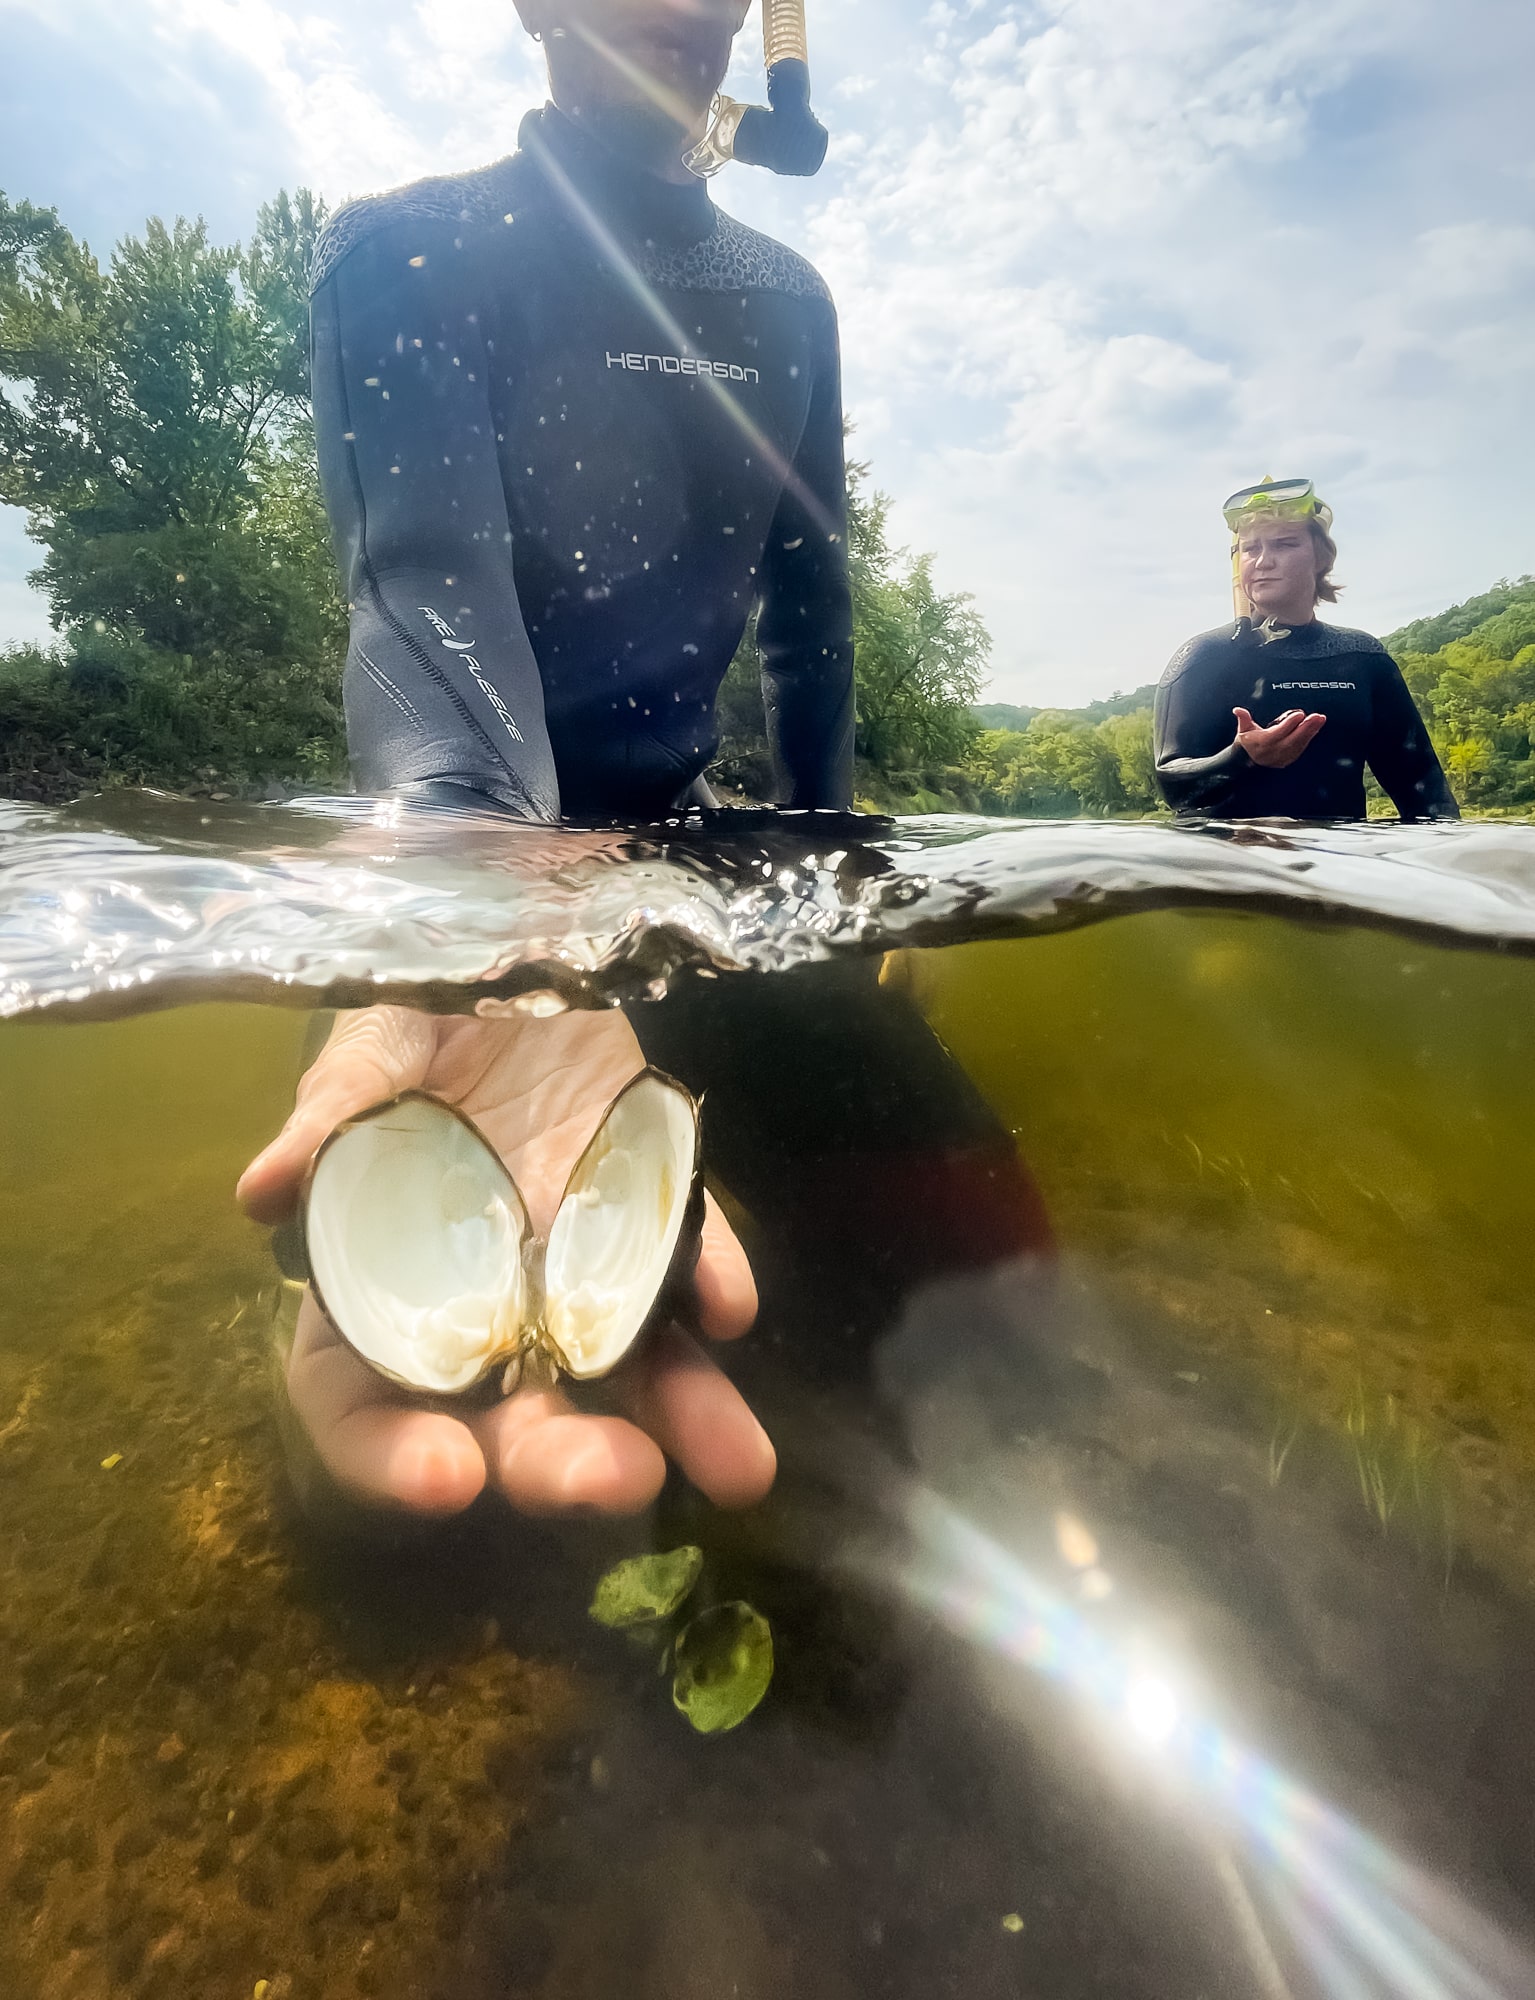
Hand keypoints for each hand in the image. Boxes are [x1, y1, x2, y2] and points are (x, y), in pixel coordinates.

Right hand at [238, 1006, 772, 1518]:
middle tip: (621, 1479)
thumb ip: (328, 1122)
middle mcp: (485, 1304)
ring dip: (682, 1413)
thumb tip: (262, 1190)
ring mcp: (577, 1268)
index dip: (392, 1455)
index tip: (447, 1479)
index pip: (363, 1402)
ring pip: (627, 1365)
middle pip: (513, 1412)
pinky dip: (712, 1285)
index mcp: (381, 1286)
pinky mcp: (651, 1217)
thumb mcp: (364, 1054)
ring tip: (738, 1469)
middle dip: (565, 1458)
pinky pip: (689, 1263)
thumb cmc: (414, 1023)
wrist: (518, 957)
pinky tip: (730, 1307)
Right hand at [1233, 706, 1326, 768]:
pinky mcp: (1289, 758)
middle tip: (1316, 716)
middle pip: (1292, 739)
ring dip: (1311, 731)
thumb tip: (1237, 710)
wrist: (1249, 761)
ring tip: (1320, 719)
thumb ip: (1243, 718)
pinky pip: (1301, 747)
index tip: (1300, 714)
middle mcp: (1274, 751)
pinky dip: (1309, 737)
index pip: (1279, 732)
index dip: (1290, 723)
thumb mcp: (1243, 730)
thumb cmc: (1248, 742)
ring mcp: (1282, 756)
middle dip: (1306, 727)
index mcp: (1263, 742)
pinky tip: (1316, 728)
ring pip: (1299, 743)